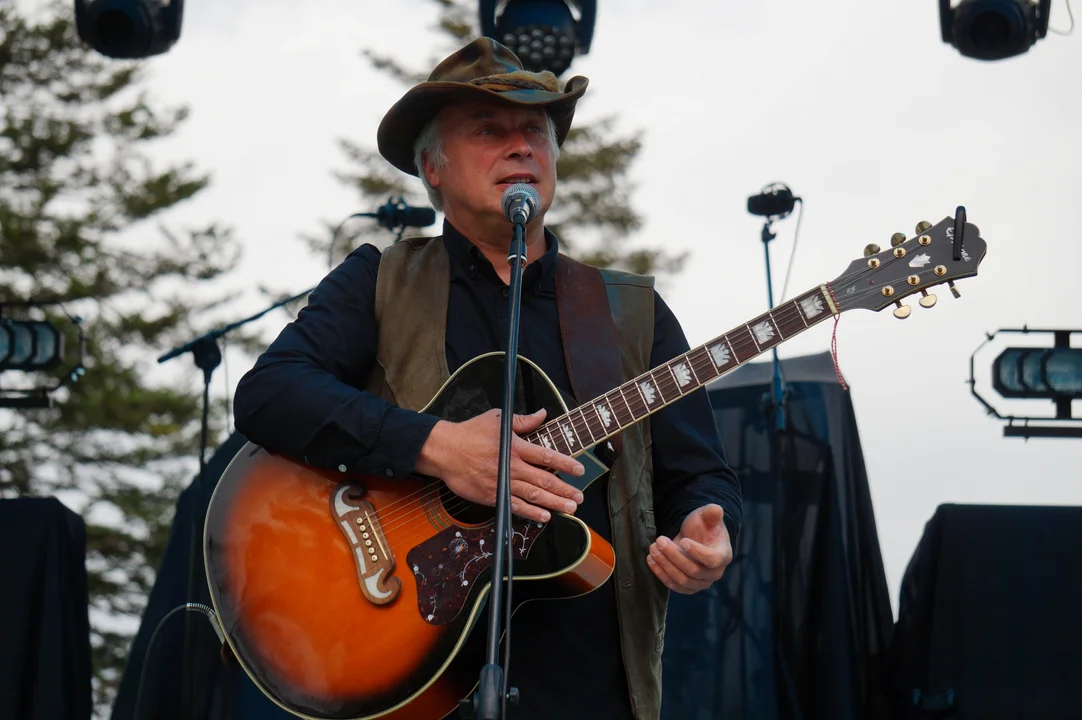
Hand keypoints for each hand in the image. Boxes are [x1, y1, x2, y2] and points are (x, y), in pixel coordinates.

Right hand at [414, 408, 584, 522]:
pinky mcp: (492, 495)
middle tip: (580, 497)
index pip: (547, 457)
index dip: (566, 464)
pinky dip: (531, 513)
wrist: (445, 451)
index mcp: (516, 447)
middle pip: (545, 481)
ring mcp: (503, 483)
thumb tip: (542, 414)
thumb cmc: (470, 432)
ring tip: (571, 508)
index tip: (579, 470)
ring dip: (555, 503)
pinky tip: (545, 516)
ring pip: (534, 496)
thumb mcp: (497, 419)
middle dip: (565, 490)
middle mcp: (512, 467)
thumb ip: (523, 420)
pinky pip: (516, 506)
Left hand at [646, 504, 732, 593]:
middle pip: (693, 570)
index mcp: (723, 556)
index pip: (711, 559)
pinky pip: (673, 585)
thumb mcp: (707, 516)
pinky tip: (651, 560)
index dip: (697, 552)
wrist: (695, 539)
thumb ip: (712, 513)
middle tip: (660, 541)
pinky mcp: (687, 587)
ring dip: (665, 565)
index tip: (683, 541)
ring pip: (682, 580)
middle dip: (674, 556)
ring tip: (653, 549)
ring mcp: (700, 583)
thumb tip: (716, 509)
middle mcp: (714, 573)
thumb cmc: (703, 527)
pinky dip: (660, 574)